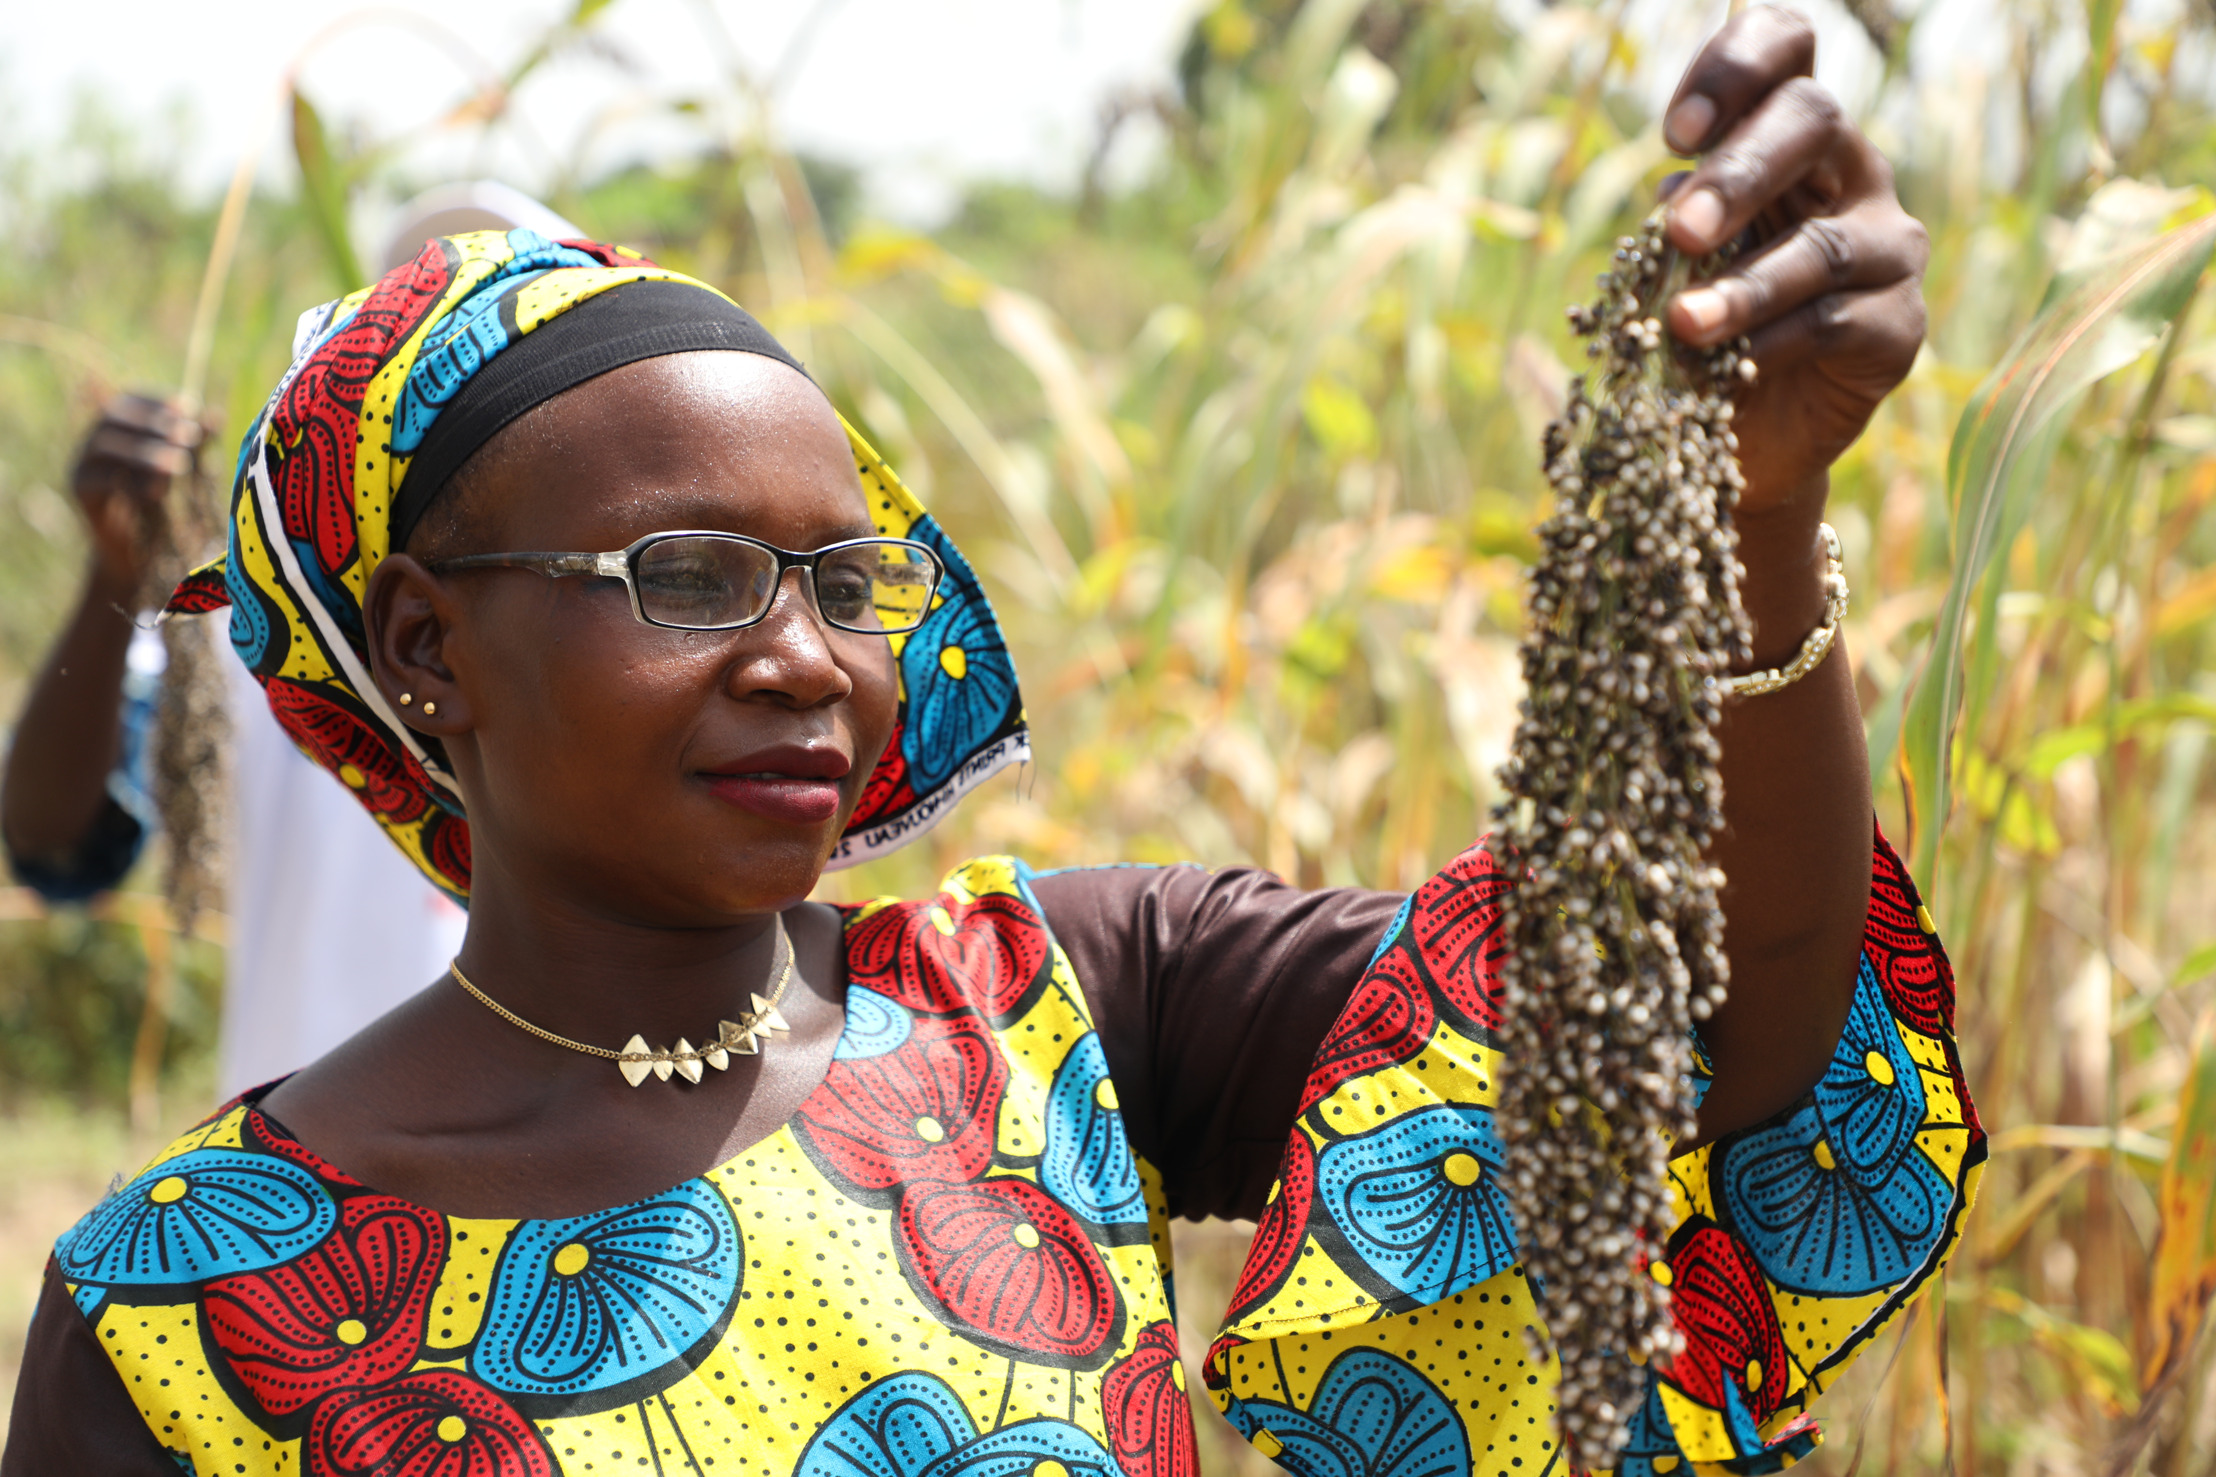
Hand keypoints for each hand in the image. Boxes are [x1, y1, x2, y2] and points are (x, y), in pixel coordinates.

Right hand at [73, 393, 202, 598]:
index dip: (156, 399)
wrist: (135, 550)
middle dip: (153, 422)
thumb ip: (194, 442)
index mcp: (119, 425)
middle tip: (187, 436)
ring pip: (105, 445)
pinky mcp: (80, 491)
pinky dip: (128, 482)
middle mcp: (95, 438)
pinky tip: (156, 491)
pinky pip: (97, 480)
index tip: (186, 407)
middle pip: (113, 415)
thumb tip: (215, 415)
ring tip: (179, 466)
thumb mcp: (183, 469)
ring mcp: (82, 462)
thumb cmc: (163, 502)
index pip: (130, 398)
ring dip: (144, 451)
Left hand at [1658, 8, 1927, 517]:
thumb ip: (1681, 220)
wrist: (1746, 437)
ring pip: (1821, 246)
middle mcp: (1852, 172)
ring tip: (1682, 325)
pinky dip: (1769, 344)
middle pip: (1814, 122)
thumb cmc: (1706, 329)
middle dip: (1740, 174)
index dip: (1735, 67)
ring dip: (1743, 288)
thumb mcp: (1677, 265)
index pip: (1788, 48)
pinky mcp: (1899, 325)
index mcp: (1791, 135)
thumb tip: (1675, 190)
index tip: (1673, 133)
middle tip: (1679, 232)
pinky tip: (1726, 370)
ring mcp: (1889, 246)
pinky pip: (1833, 322)